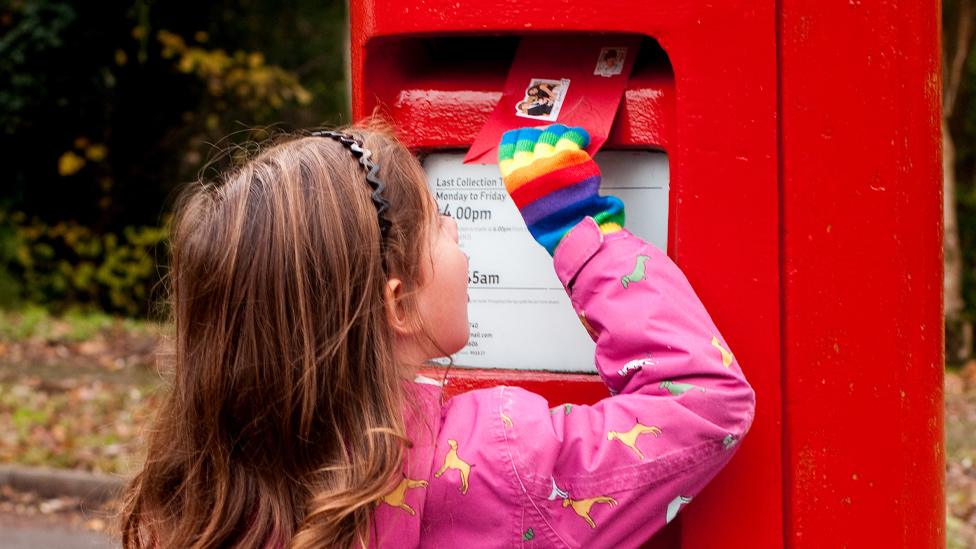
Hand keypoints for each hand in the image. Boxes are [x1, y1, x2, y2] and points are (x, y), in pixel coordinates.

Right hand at [498, 125, 624, 254]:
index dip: (516, 139)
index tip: (521, 135)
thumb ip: (524, 181)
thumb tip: (528, 162)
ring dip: (559, 133)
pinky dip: (577, 135)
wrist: (570, 229)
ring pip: (551, 134)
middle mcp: (528, 166)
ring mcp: (548, 160)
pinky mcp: (569, 157)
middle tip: (547, 136)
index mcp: (515, 178)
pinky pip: (572, 137)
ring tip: (565, 137)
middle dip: (539, 134)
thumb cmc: (550, 222)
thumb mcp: (525, 202)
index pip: (508, 148)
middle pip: (530, 137)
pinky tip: (580, 138)